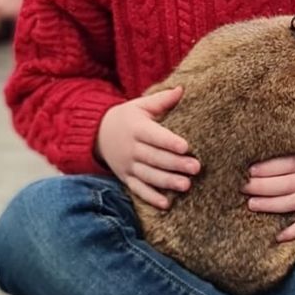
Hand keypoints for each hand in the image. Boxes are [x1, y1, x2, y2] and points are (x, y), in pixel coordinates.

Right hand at [97, 87, 200, 209]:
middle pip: (155, 158)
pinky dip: (151, 198)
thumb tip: (182, 89)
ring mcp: (127, 166)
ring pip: (148, 175)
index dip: (169, 141)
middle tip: (196, 168)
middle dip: (175, 164)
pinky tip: (166, 204)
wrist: (98, 134)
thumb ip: (161, 100)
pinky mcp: (125, 178)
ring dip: (167, 182)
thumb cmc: (128, 117)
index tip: (186, 146)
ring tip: (186, 186)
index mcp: (137, 128)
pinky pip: (138, 190)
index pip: (155, 136)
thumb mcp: (140, 105)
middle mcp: (131, 149)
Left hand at [243, 155, 294, 241]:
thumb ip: (286, 159)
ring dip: (270, 204)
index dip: (266, 168)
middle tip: (243, 187)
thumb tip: (256, 164)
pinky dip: (294, 231)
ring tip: (251, 204)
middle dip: (261, 186)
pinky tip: (278, 237)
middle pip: (284, 184)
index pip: (285, 165)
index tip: (249, 170)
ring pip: (291, 203)